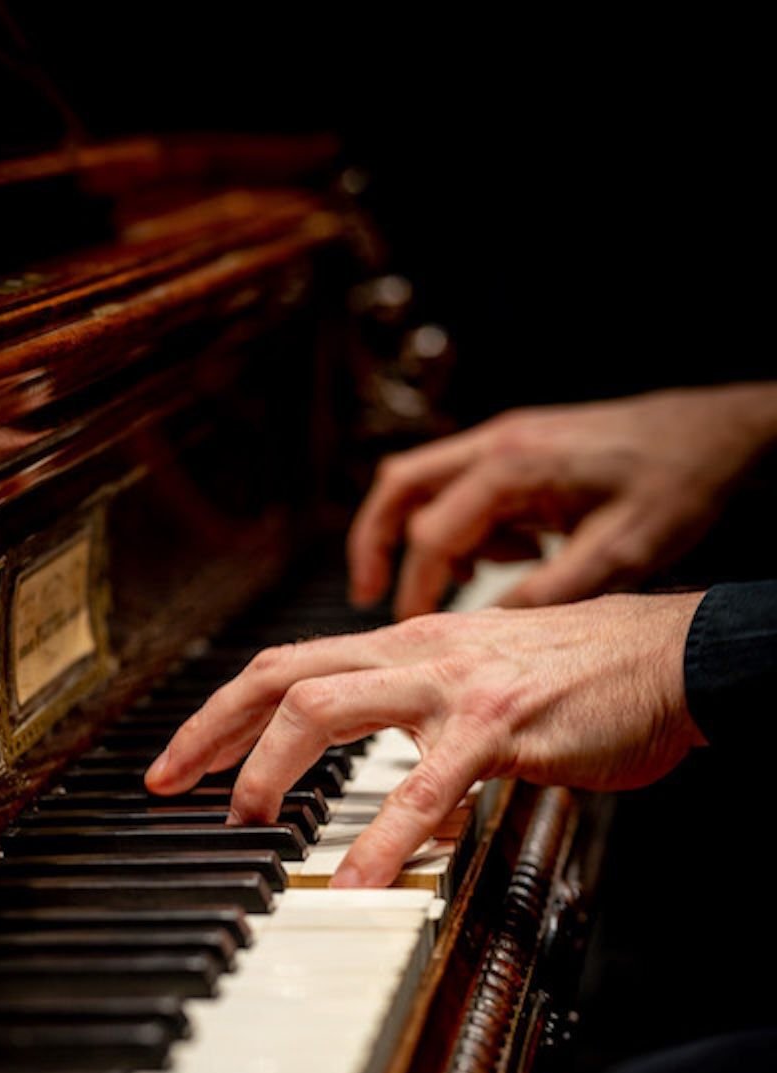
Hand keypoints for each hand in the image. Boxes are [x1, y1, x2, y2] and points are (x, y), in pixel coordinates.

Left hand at [145, 591, 706, 886]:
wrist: (670, 657)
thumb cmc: (583, 677)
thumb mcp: (485, 695)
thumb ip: (432, 736)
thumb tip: (407, 805)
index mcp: (408, 646)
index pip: (289, 664)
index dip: (222, 709)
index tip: (180, 758)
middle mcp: (416, 652)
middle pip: (280, 675)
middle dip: (210, 731)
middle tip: (169, 784)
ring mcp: (453, 685)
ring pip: (326, 708)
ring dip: (270, 769)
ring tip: (248, 825)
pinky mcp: (498, 727)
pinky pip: (423, 786)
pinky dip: (380, 837)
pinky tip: (354, 880)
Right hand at [348, 384, 776, 617]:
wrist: (713, 431)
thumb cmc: (673, 480)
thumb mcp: (616, 553)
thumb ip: (547, 594)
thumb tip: (490, 632)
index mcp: (514, 467)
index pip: (431, 533)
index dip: (415, 587)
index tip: (412, 628)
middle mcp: (499, 444)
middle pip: (398, 488)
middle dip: (374, 543)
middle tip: (366, 595)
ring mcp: (506, 440)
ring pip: (423, 482)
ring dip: (419, 534)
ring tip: (444, 584)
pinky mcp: (521, 448)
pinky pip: (463, 485)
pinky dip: (465, 524)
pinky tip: (511, 555)